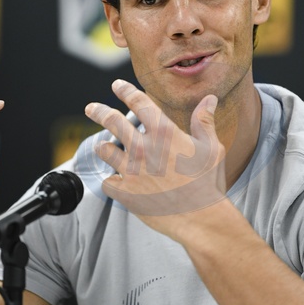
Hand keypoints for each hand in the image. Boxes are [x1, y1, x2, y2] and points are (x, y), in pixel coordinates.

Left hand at [85, 79, 225, 234]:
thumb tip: (209, 99)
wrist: (201, 218)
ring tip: (102, 147)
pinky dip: (110, 180)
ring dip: (103, 147)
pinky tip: (114, 181)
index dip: (125, 91)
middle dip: (99, 111)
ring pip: (104, 150)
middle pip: (112, 121)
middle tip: (91, 108)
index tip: (117, 86)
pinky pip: (107, 182)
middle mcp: (143, 148)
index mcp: (164, 133)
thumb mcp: (212, 148)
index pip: (138, 102)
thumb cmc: (209, 183)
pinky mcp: (125, 193)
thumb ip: (204, 121)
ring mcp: (131, 171)